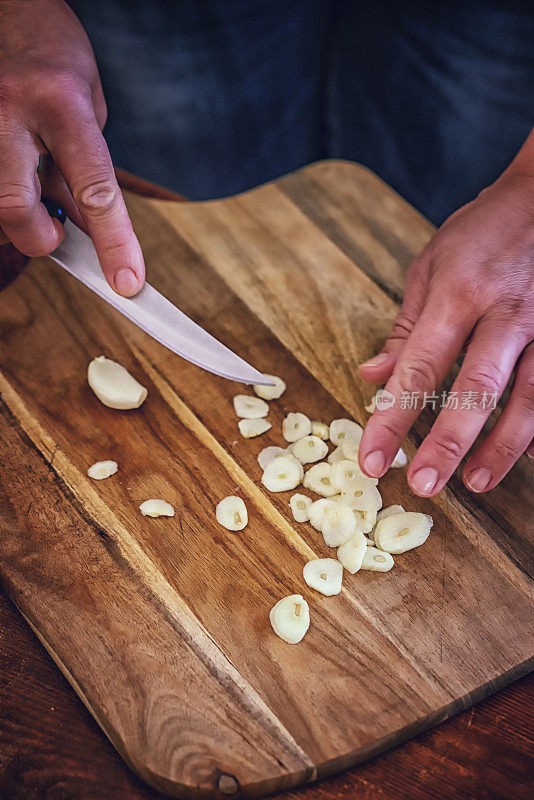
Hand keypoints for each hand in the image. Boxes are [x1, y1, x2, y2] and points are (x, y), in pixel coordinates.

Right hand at [0, 0, 143, 295]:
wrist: (1, 6)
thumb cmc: (50, 52)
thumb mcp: (87, 104)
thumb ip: (87, 167)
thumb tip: (90, 227)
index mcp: (59, 104)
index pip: (95, 190)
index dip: (115, 243)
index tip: (128, 283)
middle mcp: (9, 114)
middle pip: (15, 209)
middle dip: (39, 237)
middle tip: (54, 234)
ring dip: (19, 210)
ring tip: (32, 180)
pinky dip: (6, 188)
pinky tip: (16, 169)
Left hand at [358, 171, 533, 495]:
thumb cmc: (486, 229)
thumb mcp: (432, 264)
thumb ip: (406, 328)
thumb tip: (371, 377)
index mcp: (459, 292)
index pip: (418, 367)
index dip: (392, 418)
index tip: (372, 459)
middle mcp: (506, 311)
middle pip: (477, 388)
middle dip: (449, 442)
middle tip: (425, 485)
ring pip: (530, 396)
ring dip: (503, 446)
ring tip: (475, 482)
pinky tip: (526, 454)